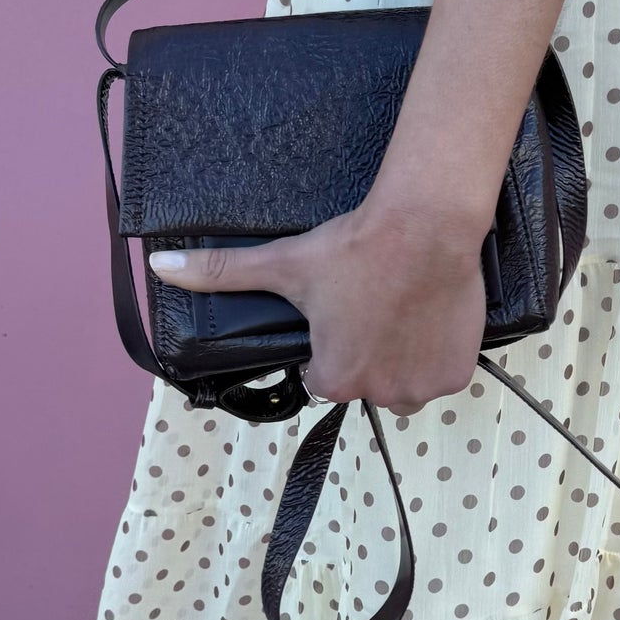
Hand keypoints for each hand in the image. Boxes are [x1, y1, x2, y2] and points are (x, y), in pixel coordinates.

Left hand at [148, 197, 486, 414]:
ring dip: (401, 361)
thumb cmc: (353, 248)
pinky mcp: (458, 375)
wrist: (426, 226)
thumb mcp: (283, 263)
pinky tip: (428, 319)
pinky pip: (440, 375)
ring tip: (401, 313)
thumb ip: (222, 274)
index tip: (339, 315)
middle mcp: (380, 393)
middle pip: (367, 382)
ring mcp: (422, 387)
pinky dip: (436, 355)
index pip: (323, 379)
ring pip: (404, 384)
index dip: (329, 347)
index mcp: (335, 378)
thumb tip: (161, 267)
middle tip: (372, 307)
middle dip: (367, 354)